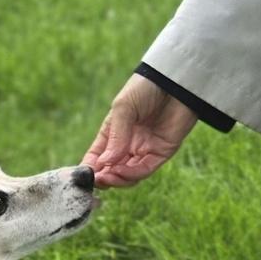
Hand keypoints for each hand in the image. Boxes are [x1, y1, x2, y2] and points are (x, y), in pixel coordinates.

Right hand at [83, 74, 197, 186]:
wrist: (177, 79)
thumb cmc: (145, 88)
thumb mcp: (123, 108)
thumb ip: (115, 137)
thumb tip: (104, 163)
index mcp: (113, 134)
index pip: (97, 158)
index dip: (90, 169)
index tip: (84, 176)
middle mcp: (127, 145)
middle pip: (111, 171)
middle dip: (102, 178)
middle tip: (96, 180)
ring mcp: (145, 150)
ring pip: (128, 176)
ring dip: (116, 179)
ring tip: (107, 177)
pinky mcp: (161, 153)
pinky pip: (144, 170)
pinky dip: (131, 174)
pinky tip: (120, 171)